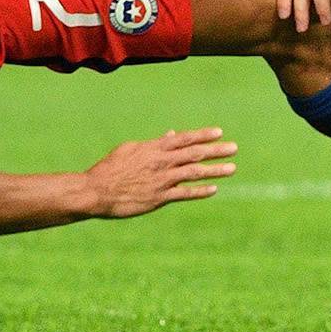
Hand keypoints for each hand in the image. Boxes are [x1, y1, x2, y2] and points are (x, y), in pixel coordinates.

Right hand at [85, 127, 236, 217]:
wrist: (96, 191)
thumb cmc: (111, 168)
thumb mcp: (131, 149)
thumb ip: (154, 144)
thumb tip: (170, 135)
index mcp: (154, 148)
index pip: (184, 139)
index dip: (202, 135)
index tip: (219, 132)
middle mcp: (161, 162)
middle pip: (194, 154)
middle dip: (216, 150)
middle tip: (234, 148)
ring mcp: (161, 181)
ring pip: (193, 173)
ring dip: (214, 170)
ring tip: (232, 168)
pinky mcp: (159, 198)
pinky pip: (184, 194)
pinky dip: (199, 191)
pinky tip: (213, 189)